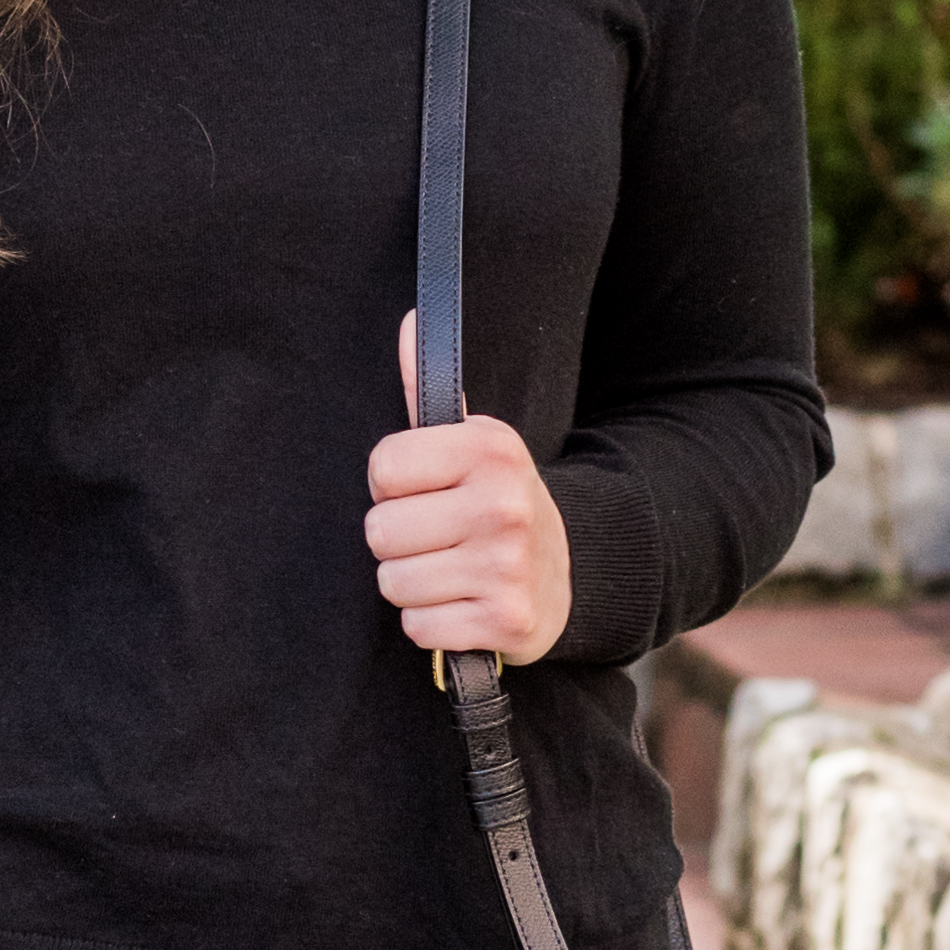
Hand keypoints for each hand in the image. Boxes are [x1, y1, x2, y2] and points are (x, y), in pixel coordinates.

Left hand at [366, 314, 572, 665]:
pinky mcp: (508, 622)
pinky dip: (433, 624)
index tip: (423, 491)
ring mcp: (508, 566)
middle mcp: (503, 504)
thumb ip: (429, 389)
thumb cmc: (497, 503)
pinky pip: (419, 628)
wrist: (569, 573)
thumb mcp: (474, 443)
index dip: (391, 486)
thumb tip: (408, 322)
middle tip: (438, 537)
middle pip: (380, 532)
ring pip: (394, 584)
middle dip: (398, 542)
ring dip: (412, 585)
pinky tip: (464, 605)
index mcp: (490, 448)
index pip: (382, 468)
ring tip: (451, 571)